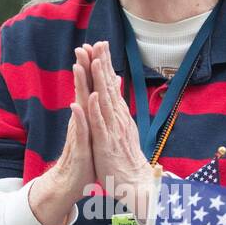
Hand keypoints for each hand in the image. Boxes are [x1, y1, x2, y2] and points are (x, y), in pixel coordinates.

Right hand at [28, 54, 95, 224]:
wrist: (71, 183)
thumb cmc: (85, 157)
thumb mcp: (94, 131)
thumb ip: (97, 110)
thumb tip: (102, 91)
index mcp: (87, 116)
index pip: (90, 86)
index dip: (94, 67)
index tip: (96, 46)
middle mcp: (81, 121)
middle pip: (82, 90)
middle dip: (83, 68)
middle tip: (82, 47)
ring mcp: (79, 133)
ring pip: (79, 105)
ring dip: (78, 87)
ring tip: (77, 68)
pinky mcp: (79, 148)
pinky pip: (79, 131)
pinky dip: (79, 118)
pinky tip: (77, 106)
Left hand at [86, 41, 155, 218]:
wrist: (134, 182)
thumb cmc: (125, 157)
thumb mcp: (121, 128)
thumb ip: (118, 107)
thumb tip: (118, 87)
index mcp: (118, 114)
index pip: (111, 84)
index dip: (105, 64)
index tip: (100, 43)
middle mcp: (117, 118)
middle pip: (108, 86)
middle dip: (103, 64)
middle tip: (98, 42)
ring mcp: (112, 130)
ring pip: (104, 101)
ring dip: (99, 80)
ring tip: (95, 61)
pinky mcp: (106, 144)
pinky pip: (99, 125)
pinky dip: (95, 110)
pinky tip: (91, 97)